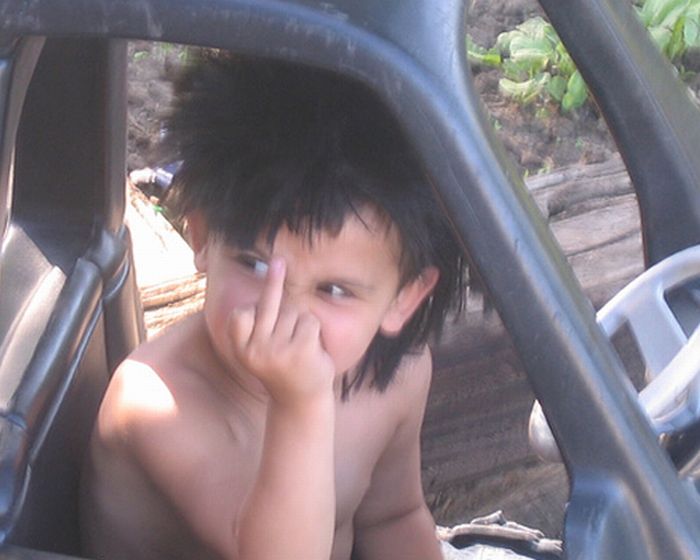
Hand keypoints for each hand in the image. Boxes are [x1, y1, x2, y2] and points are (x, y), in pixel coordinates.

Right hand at [227, 258, 335, 406]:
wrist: (302, 402)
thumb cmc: (283, 367)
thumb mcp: (261, 348)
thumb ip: (260, 321)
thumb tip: (272, 271)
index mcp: (241, 350)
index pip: (240, 314)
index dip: (252, 306)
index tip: (256, 295)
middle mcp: (255, 350)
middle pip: (268, 304)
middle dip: (275, 279)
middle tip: (278, 259)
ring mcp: (277, 351)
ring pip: (293, 311)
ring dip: (301, 321)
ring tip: (300, 343)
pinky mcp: (300, 351)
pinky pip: (309, 321)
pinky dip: (315, 330)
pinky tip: (312, 348)